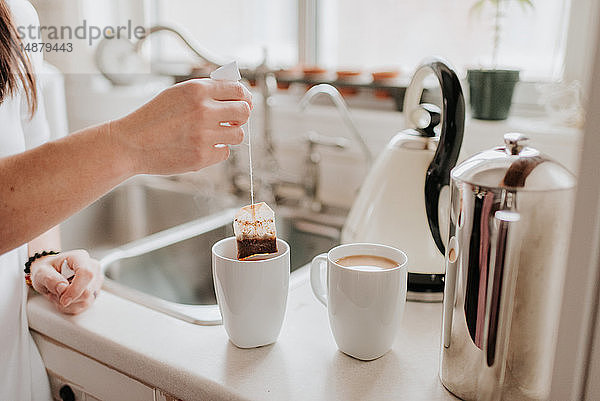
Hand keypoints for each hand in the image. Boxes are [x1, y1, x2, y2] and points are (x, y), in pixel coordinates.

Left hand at [30, 250, 102, 314]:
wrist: (50, 272)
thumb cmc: (47, 269)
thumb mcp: (40, 272)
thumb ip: (50, 279)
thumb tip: (63, 288)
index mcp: (80, 257)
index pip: (86, 273)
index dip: (75, 289)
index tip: (63, 300)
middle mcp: (92, 267)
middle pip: (87, 291)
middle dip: (68, 298)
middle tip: (55, 293)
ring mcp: (96, 280)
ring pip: (87, 301)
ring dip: (69, 303)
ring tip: (59, 294)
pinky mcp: (95, 291)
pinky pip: (86, 305)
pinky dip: (72, 306)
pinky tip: (66, 298)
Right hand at [111, 78, 252, 175]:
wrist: (130, 144)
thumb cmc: (153, 119)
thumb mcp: (176, 94)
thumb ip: (205, 91)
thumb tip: (234, 92)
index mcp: (197, 91)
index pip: (238, 90)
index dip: (244, 97)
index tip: (244, 102)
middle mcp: (203, 111)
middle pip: (244, 112)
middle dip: (242, 116)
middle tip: (233, 120)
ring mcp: (204, 135)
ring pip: (238, 135)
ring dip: (230, 134)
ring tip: (215, 134)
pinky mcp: (201, 157)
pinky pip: (224, 152)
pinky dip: (216, 150)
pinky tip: (202, 147)